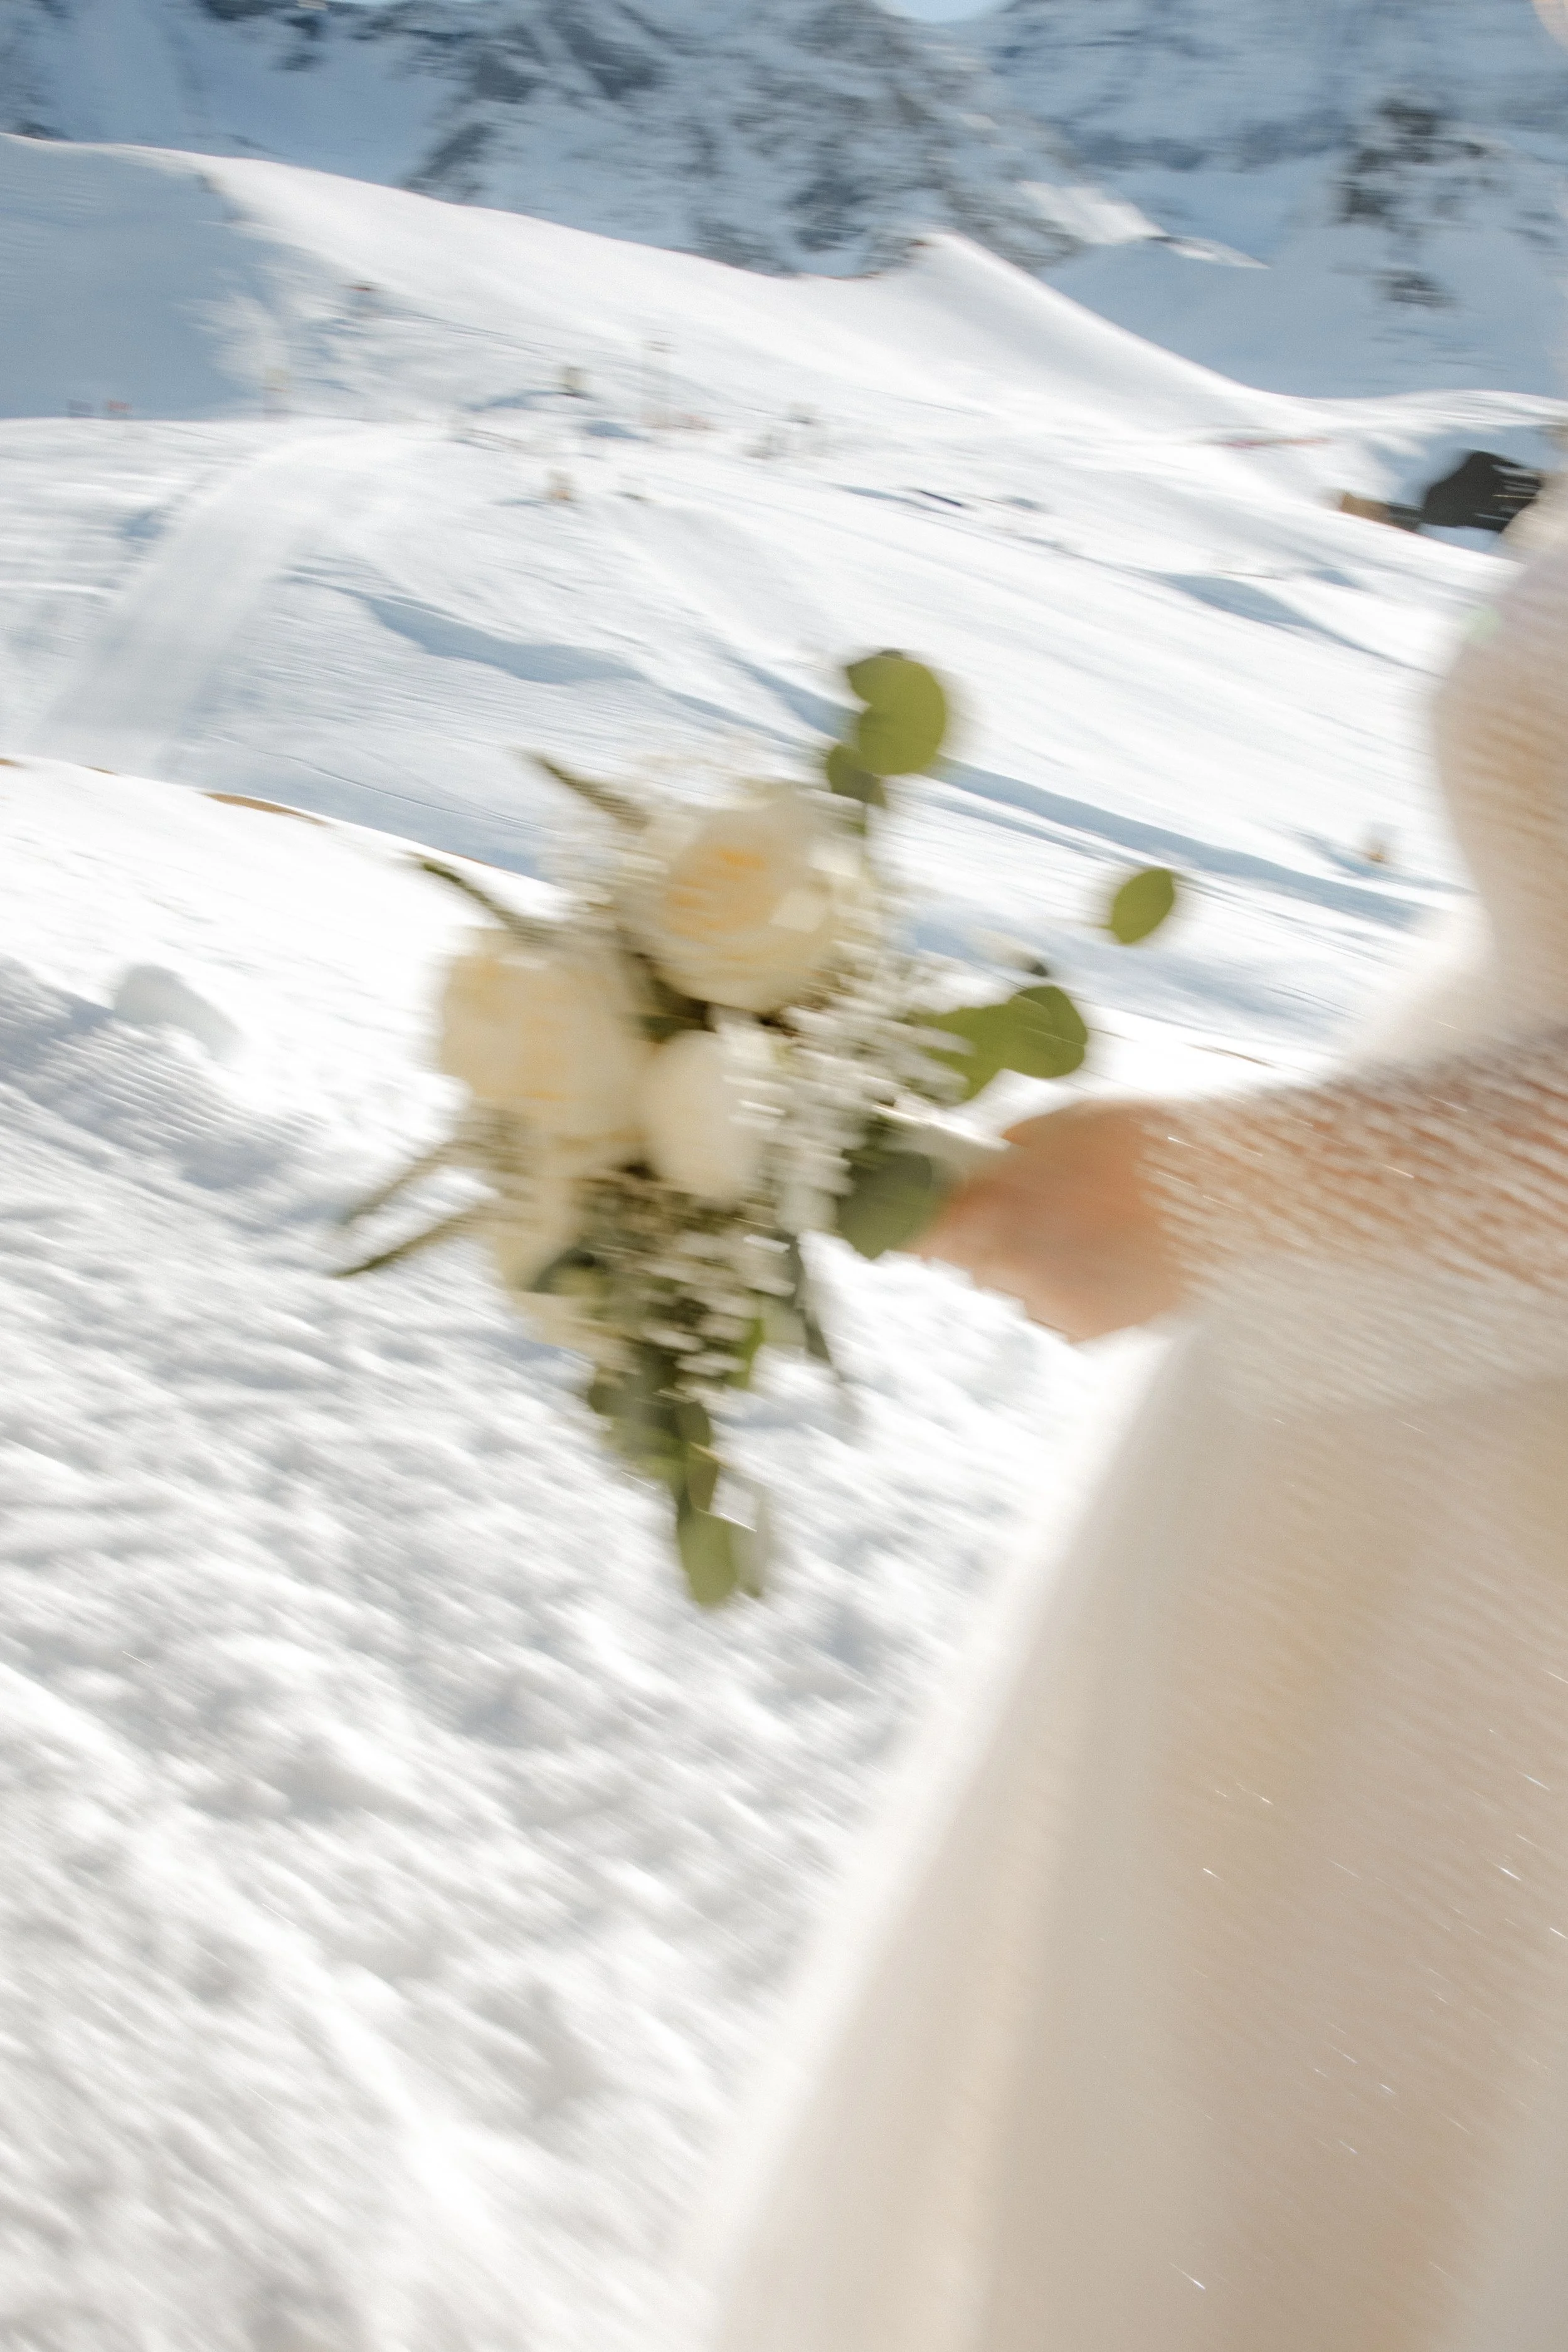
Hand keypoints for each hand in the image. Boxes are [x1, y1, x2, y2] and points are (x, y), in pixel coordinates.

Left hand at [913, 1100, 1185, 1340]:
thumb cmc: (1149, 1137)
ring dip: (1040, 1265)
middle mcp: (1013, 1264)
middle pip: (974, 1264)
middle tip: (1048, 1205)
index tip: (912, 1221)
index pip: (919, 1237)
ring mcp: (1052, 1303)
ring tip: (1100, 1227)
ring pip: (1020, 1289)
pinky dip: (1077, 1290)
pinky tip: (1118, 1256)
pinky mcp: (1090, 1331)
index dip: (912, 1230)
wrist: (1236, 1184)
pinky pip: (1060, 1313)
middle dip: (995, 1237)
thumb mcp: (1062, 1123)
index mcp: (995, 1207)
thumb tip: (963, 1170)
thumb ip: (1001, 1155)